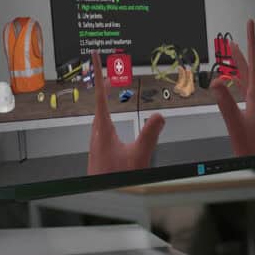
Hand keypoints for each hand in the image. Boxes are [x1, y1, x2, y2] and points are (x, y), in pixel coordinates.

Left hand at [87, 51, 164, 174]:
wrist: (104, 197)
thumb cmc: (116, 180)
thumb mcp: (139, 155)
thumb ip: (150, 134)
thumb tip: (158, 115)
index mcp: (103, 129)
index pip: (100, 95)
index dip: (98, 74)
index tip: (95, 58)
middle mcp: (97, 134)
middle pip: (99, 101)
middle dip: (104, 84)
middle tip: (109, 70)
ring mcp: (97, 143)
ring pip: (99, 114)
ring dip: (105, 99)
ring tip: (110, 88)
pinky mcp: (100, 151)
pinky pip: (102, 125)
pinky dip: (107, 113)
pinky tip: (112, 119)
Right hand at [211, 19, 254, 155]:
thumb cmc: (252, 148)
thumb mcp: (235, 124)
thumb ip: (225, 104)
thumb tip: (216, 82)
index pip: (252, 64)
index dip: (250, 42)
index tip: (249, 25)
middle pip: (248, 69)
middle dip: (241, 52)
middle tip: (232, 38)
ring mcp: (254, 106)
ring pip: (245, 80)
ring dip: (237, 66)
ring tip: (230, 54)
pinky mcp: (250, 114)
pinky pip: (241, 91)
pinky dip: (234, 82)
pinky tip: (229, 83)